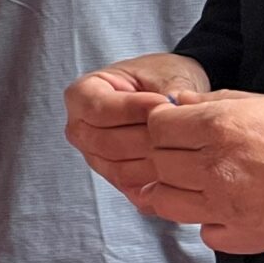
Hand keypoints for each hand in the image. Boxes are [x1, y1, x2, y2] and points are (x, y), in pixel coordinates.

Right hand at [65, 52, 213, 193]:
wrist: (168, 95)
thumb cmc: (160, 78)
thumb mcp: (165, 74)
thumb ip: (168, 89)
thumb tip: (177, 105)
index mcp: (81, 96)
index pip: (99, 110)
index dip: (132, 109)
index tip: (165, 102)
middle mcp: (80, 129)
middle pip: (107, 143)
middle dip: (146, 138)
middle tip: (180, 129)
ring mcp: (95, 157)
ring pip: (120, 169)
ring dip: (154, 162)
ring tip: (183, 147)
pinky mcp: (114, 178)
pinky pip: (132, 188)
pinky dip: (156, 183)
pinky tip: (179, 168)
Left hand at [129, 90, 263, 255]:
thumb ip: (222, 102)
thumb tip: (184, 103)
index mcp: (221, 127)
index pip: (157, 126)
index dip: (163, 123)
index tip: (177, 124)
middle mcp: (215, 168)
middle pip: (156, 163)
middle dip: (165, 154)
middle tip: (188, 151)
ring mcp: (227, 208)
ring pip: (166, 203)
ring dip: (176, 189)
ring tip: (201, 180)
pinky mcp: (247, 239)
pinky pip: (205, 232)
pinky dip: (209, 221)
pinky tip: (230, 208)